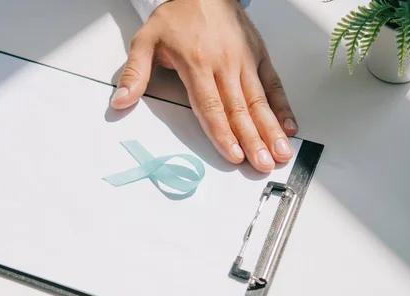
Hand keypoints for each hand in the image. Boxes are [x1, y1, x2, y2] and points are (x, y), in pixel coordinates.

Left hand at [111, 0, 296, 172]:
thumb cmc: (177, 15)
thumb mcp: (146, 40)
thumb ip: (135, 73)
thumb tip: (120, 101)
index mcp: (197, 64)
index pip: (211, 106)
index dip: (222, 133)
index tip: (233, 154)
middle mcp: (225, 64)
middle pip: (239, 109)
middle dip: (252, 140)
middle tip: (262, 165)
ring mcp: (245, 60)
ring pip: (259, 100)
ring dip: (271, 129)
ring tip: (280, 153)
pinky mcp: (259, 55)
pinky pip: (272, 84)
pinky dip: (283, 106)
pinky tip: (289, 126)